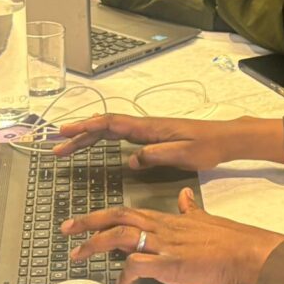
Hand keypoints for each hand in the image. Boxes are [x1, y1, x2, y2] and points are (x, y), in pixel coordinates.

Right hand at [54, 113, 283, 170]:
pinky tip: (97, 147)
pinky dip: (105, 140)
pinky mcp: (154, 138)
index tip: (65, 132)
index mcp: (150, 128)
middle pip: (106, 126)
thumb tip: (131, 159)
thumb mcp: (184, 154)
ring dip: (89, 137)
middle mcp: (146, 126)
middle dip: (80, 134)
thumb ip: (157, 155)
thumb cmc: (208, 146)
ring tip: (68, 148)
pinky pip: (122, 136)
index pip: (112, 124)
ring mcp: (149, 131)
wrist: (226, 138)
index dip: (87, 127)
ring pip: (112, 131)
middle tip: (57, 146)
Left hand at [62, 187, 283, 283]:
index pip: (128, 211)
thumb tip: (185, 196)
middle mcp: (163, 229)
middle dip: (88, 222)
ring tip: (79, 254)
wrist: (248, 253)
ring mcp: (165, 246)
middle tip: (66, 229)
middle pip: (118, 217)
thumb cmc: (230, 241)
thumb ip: (191, 209)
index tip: (80, 222)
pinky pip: (139, 265)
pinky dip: (125, 272)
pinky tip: (122, 282)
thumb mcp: (206, 218)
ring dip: (96, 243)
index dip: (102, 216)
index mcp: (168, 220)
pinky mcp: (171, 264)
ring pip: (122, 235)